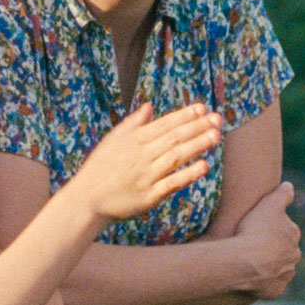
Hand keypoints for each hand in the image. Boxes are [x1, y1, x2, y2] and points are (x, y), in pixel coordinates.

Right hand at [66, 103, 222, 219]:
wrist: (86, 198)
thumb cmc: (100, 167)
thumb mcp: (112, 140)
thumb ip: (133, 123)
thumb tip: (149, 106)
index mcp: (133, 140)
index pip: (163, 124)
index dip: (184, 116)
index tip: (202, 108)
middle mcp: (140, 156)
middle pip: (173, 138)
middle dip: (197, 127)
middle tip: (218, 119)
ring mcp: (146, 176)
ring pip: (176, 157)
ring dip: (197, 146)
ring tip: (216, 136)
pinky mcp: (149, 196)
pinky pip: (172, 183)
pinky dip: (188, 174)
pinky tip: (204, 166)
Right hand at [230, 182, 300, 299]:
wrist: (248, 262)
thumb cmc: (256, 230)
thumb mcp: (269, 204)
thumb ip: (282, 195)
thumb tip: (289, 185)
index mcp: (293, 234)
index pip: (287, 229)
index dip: (273, 227)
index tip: (260, 226)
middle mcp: (293, 255)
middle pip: (284, 250)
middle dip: (274, 248)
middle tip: (253, 243)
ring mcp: (285, 274)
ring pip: (279, 268)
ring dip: (269, 265)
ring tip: (250, 260)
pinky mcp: (275, 289)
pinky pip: (270, 284)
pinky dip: (263, 281)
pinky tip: (250, 275)